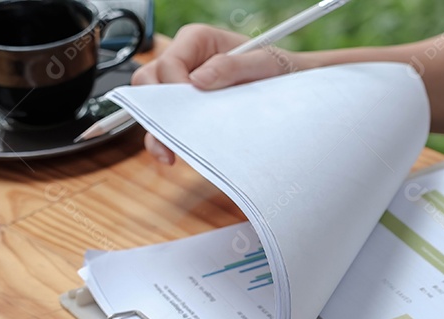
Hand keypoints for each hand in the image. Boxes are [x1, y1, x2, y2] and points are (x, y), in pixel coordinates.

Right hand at [131, 24, 301, 163]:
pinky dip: (165, 136)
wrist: (294, 88)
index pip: (168, 63)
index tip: (193, 107)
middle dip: (155, 108)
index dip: (174, 88)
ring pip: (150, 103)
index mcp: (197, 40)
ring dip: (157, 127)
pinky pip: (165, 120)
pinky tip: (173, 154)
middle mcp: (185, 59)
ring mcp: (184, 83)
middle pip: (149, 81)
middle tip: (173, 133)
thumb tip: (198, 79)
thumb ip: (232, 66)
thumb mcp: (265, 64)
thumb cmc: (281, 69)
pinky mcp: (189, 106)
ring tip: (168, 152)